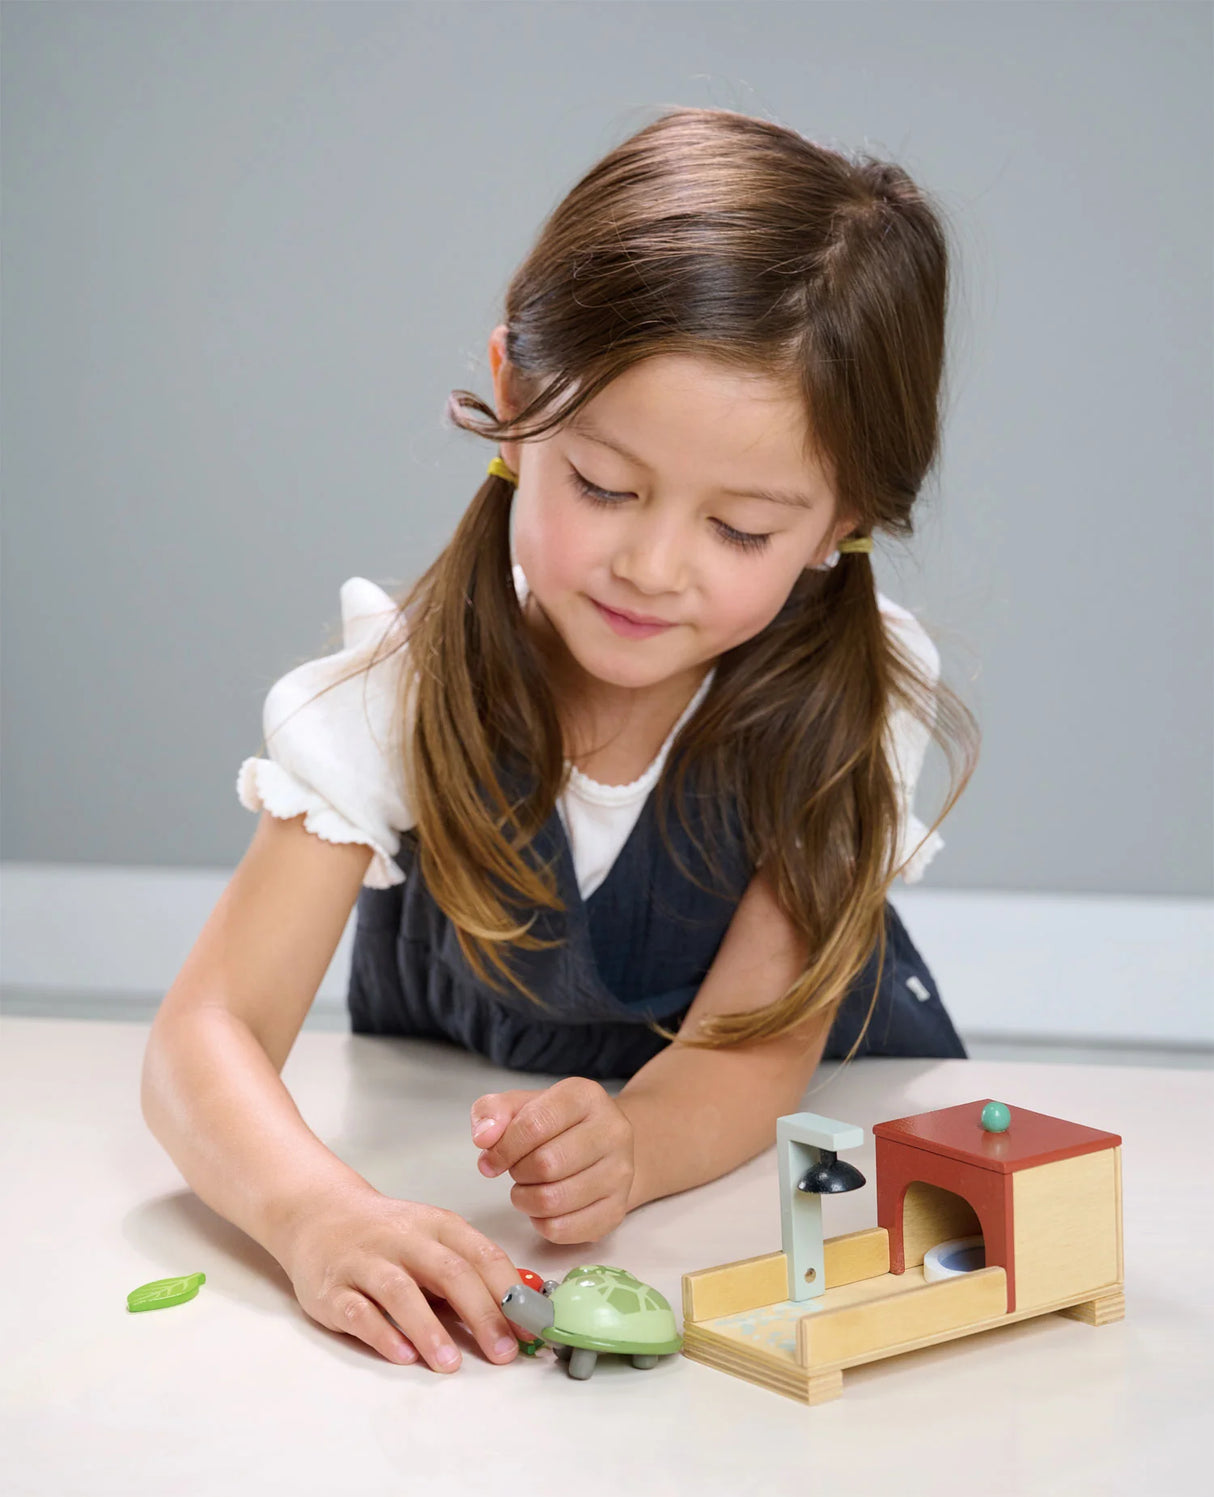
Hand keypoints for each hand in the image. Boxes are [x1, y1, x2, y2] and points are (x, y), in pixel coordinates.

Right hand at [272, 1179, 530, 1372]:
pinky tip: (402, 1355)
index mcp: (437, 1225)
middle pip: (449, 1271)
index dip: (509, 1292)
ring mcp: (365, 1261)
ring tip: (451, 1364)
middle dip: (481, 1313)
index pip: (482, 1254)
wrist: (319, 1213)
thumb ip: (468, 1271)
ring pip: (401, 1291)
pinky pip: (357, 1311)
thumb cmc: (388, 1234)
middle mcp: (403, 1238)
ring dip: (429, 1329)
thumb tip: (516, 1313)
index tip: (531, 1326)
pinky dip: (381, 1333)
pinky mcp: (332, 1287)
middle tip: (503, 1352)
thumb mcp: (432, 1238)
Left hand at [470, 1076, 635, 1244]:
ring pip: (553, 1200)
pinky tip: (543, 1208)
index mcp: (586, 1096)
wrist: (603, 1146)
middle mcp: (612, 1131)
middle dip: (518, 1172)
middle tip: (517, 1170)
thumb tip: (484, 1138)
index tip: (491, 1159)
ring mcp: (620, 1172)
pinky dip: (541, 1224)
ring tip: (528, 1187)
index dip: (503, 1148)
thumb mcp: (522, 1105)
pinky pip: (564, 1230)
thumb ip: (493, 1112)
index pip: (534, 1125)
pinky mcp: (617, 1209)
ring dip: (525, 1200)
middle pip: (545, 1164)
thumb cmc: (556, 1124)